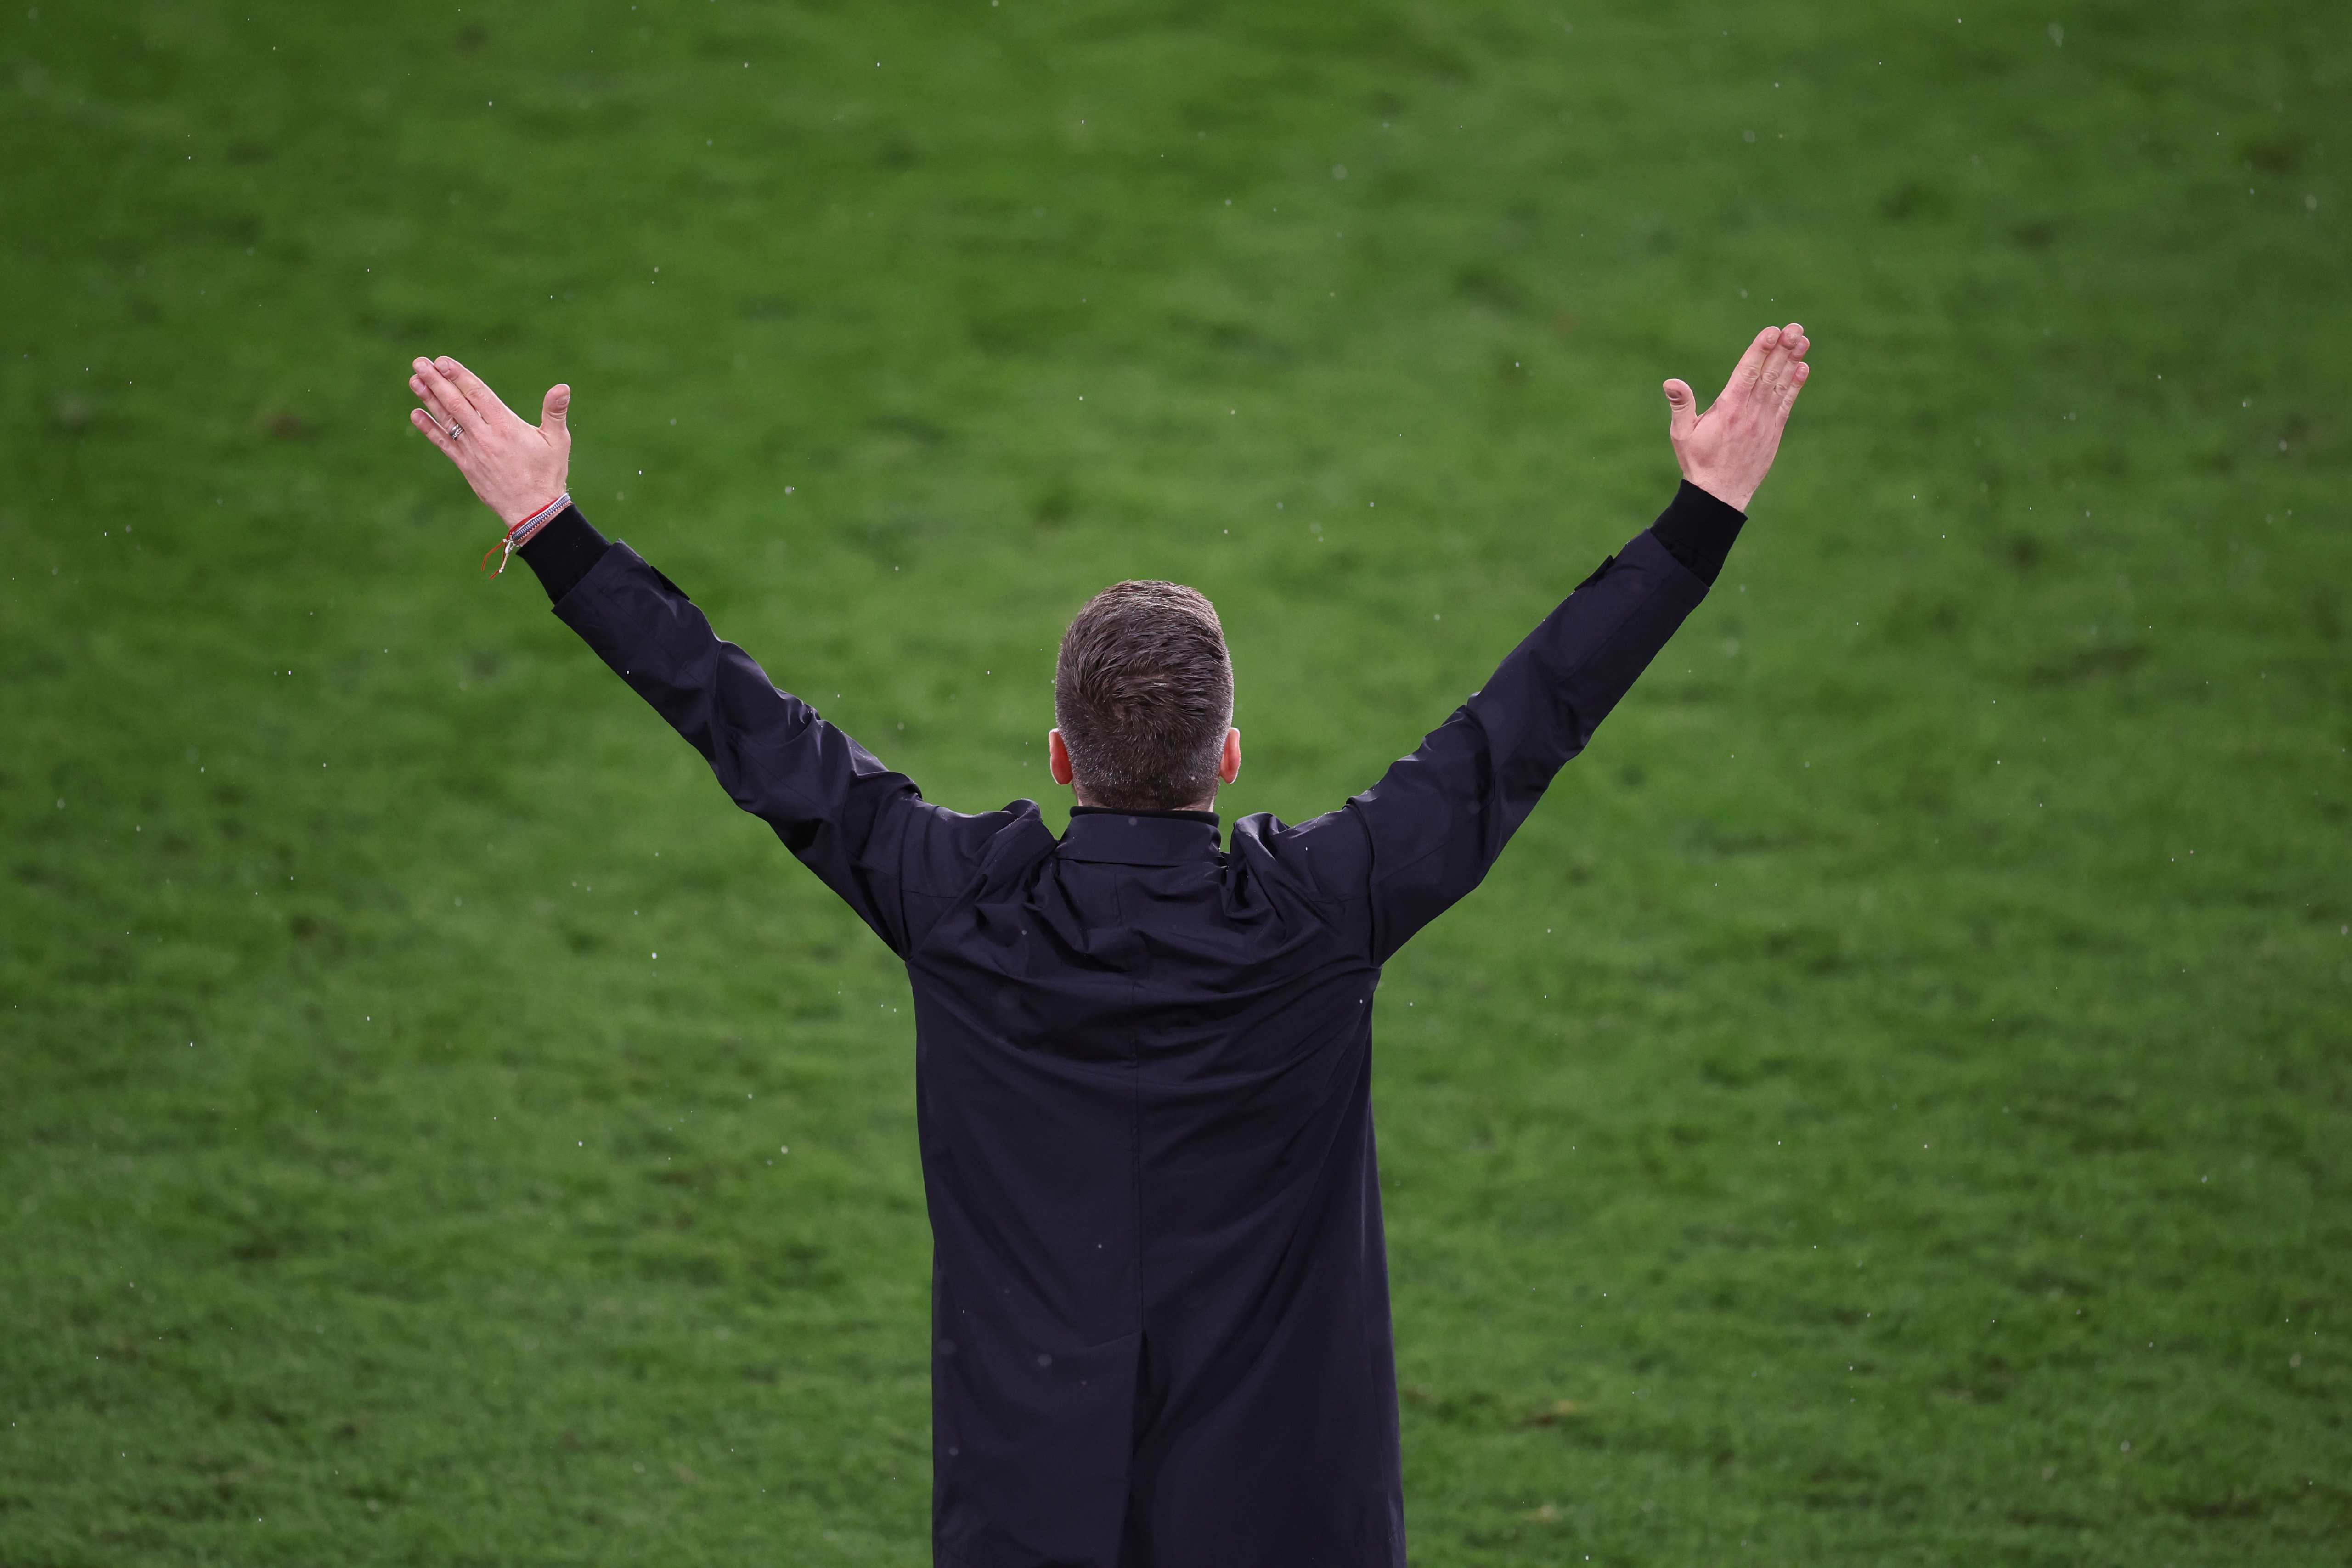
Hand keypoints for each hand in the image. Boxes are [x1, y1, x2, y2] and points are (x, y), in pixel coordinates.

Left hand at [408, 356, 571, 526]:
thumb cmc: (548, 474)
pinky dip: (429, 428)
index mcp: (507, 426)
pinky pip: (443, 444)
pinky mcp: (466, 466)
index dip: (459, 376)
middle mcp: (485, 436)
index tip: (443, 362)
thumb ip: (555, 412)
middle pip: (456, 403)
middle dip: (437, 382)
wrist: (534, 511)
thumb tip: (563, 387)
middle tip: (420, 363)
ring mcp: (473, 451)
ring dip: (429, 399)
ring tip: (414, 380)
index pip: (478, 394)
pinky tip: (416, 414)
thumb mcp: (557, 441)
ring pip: (447, 420)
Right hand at [1662, 324, 1810, 512]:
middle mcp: (1750, 412)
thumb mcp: (1682, 434)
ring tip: (1803, 340)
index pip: (1748, 372)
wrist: (1720, 495)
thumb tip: (1671, 382)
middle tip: (1795, 328)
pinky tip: (1802, 368)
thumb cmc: (1698, 462)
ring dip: (1793, 361)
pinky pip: (1786, 404)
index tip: (1773, 331)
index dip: (1761, 350)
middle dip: (1783, 349)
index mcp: (1728, 409)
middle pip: (1769, 374)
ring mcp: (1765, 422)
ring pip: (1781, 385)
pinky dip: (1795, 385)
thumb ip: (1681, 405)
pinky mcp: (1773, 432)